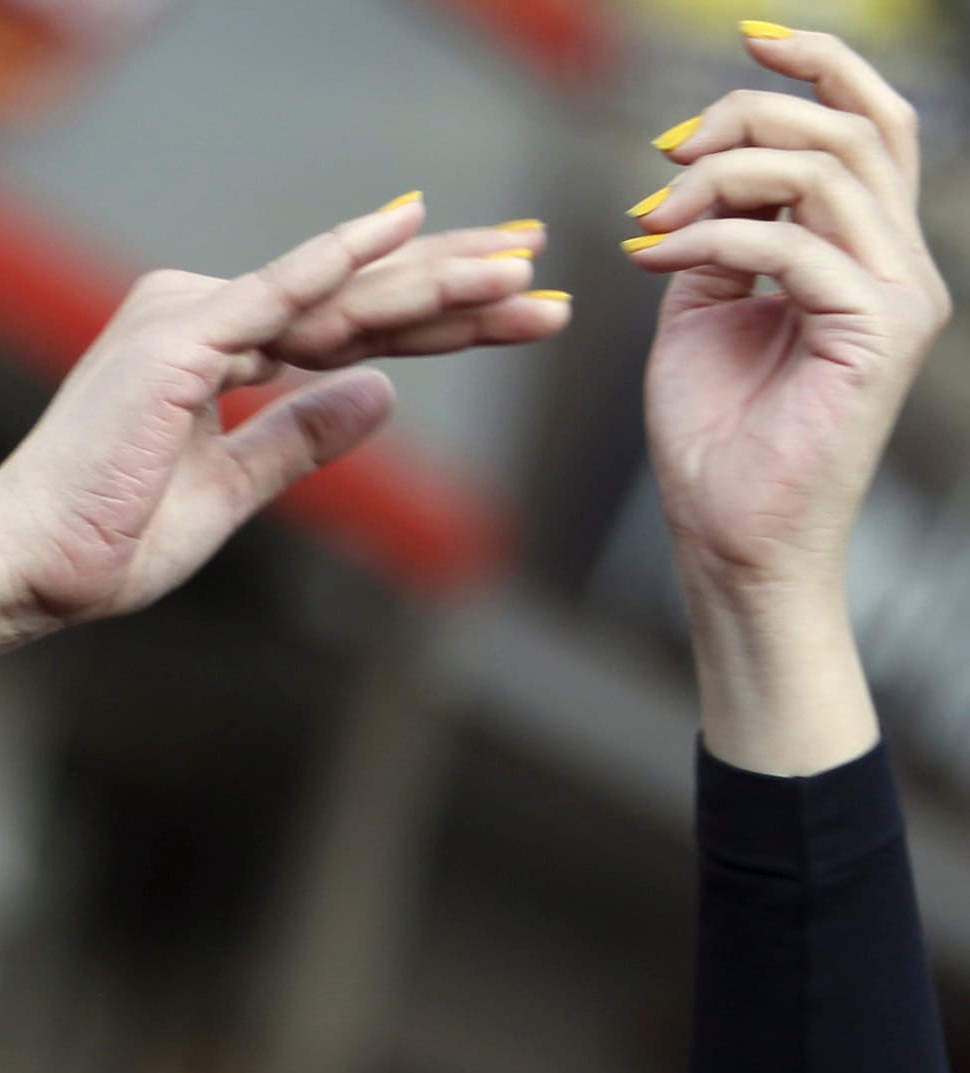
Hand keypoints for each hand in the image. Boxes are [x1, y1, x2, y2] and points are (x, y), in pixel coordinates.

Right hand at [0, 204, 565, 708]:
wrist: (23, 572)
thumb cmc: (101, 543)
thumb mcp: (224, 493)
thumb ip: (297, 440)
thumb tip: (382, 398)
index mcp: (208, 350)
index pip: (342, 329)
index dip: (431, 321)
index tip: (509, 314)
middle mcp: (198, 316)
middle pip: (351, 300)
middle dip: (452, 289)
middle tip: (542, 273)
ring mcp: (187, 320)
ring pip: (335, 296)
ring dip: (432, 281)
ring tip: (520, 269)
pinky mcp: (180, 340)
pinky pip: (279, 292)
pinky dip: (341, 259)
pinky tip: (409, 225)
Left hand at [633, 28, 945, 770]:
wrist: (731, 541)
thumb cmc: (717, 439)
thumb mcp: (702, 314)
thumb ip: (715, 239)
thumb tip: (695, 178)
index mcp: (868, 252)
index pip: (870, 124)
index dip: (819, 65)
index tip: (744, 42)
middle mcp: (900, 265)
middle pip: (854, 128)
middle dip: (752, 116)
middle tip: (667, 153)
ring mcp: (899, 296)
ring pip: (826, 174)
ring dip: (722, 177)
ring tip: (655, 215)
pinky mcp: (876, 333)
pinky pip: (794, 246)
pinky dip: (714, 236)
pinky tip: (654, 256)